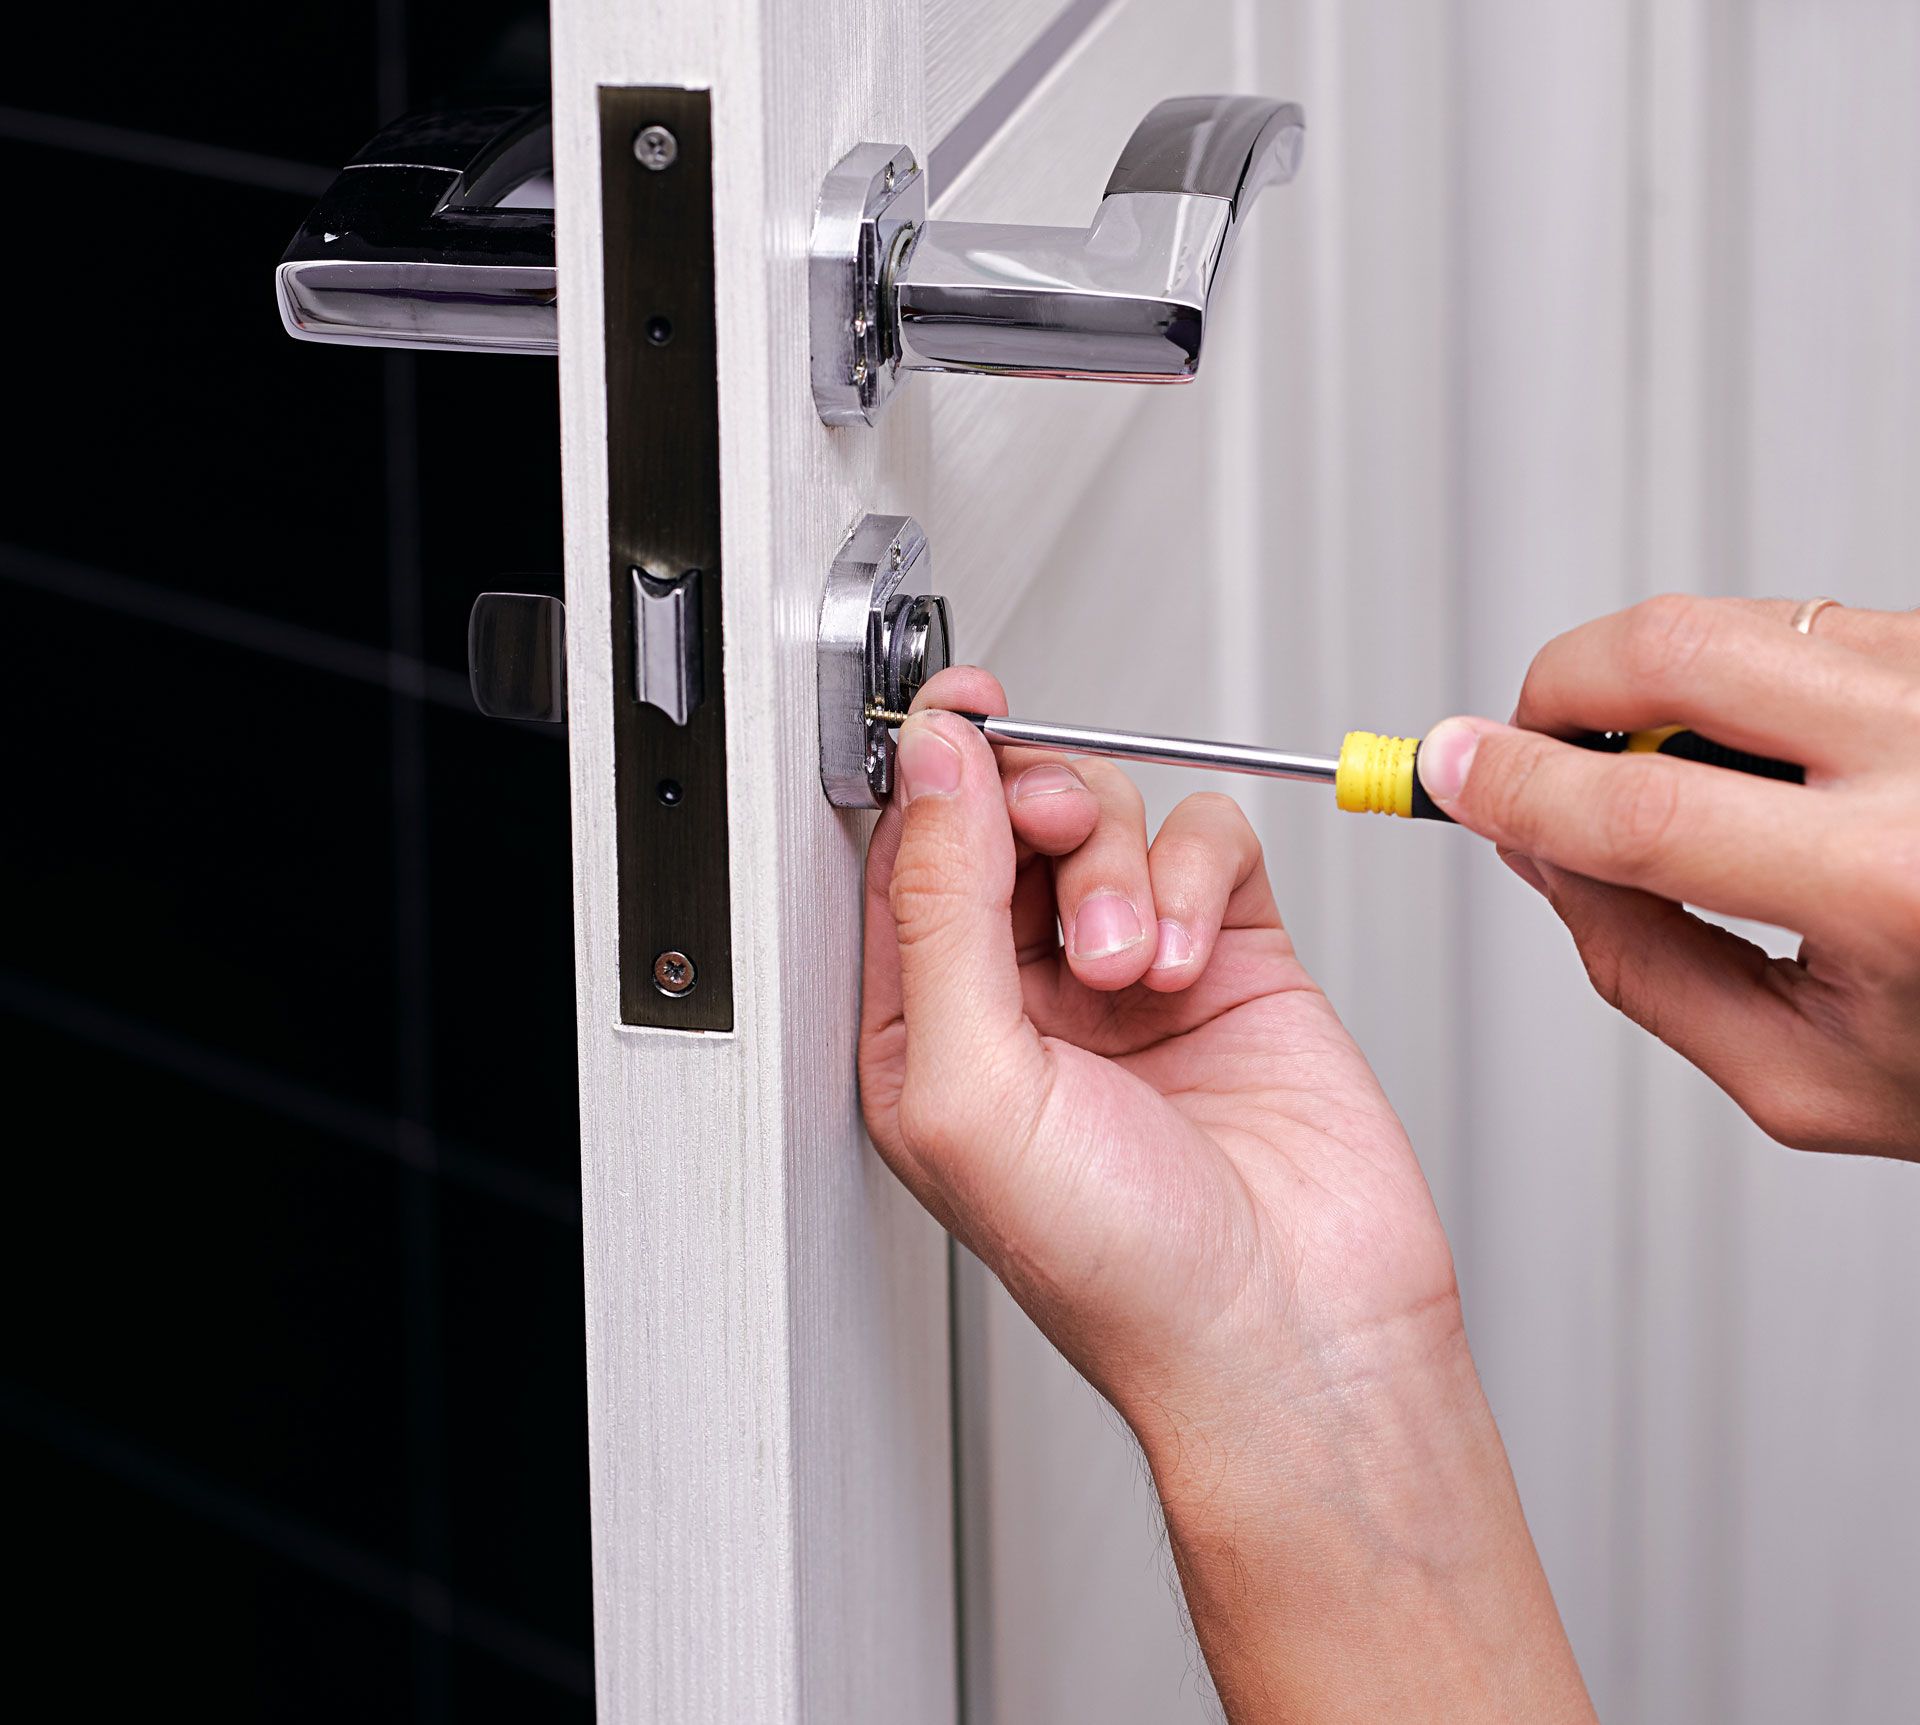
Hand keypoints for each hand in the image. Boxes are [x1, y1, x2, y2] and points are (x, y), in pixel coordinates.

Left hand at [861, 666, 1591, 1722]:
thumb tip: (932, 766)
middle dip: (1037, 815)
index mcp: (926, 1030)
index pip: (906, 859)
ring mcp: (1129, 970)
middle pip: (1007, 817)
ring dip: (1121, 865)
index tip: (957, 712)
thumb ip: (940, 906)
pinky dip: (1196, 877)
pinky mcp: (1229, 956)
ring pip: (1107, 816)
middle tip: (1060, 841)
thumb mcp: (971, 1085)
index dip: (928, 774)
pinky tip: (1189, 964)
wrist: (1295, 1333)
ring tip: (1134, 963)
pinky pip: (1204, 841)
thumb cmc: (1122, 1271)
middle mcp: (1021, 995)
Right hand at [1417, 596, 1919, 1158]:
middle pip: (1676, 650)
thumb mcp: (1805, 1073)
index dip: (1514, 783)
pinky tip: (1793, 767)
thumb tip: (1537, 852)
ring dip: (1660, 689)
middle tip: (1534, 747)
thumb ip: (1643, 964)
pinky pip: (1812, 626)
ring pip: (1738, 622)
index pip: (1644, 809)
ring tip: (1706, 790)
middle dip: (1559, 686)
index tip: (1445, 768)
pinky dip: (1751, 683)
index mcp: (1897, 891)